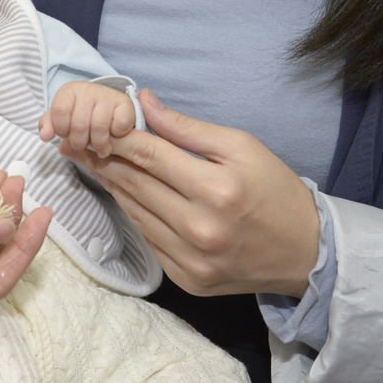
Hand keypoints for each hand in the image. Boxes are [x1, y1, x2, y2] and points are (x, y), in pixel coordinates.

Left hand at [39, 80, 136, 158]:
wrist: (110, 108)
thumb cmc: (81, 115)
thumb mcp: (62, 119)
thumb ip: (50, 126)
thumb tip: (45, 136)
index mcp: (69, 91)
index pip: (59, 111)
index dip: (61, 129)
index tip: (65, 134)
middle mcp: (89, 89)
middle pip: (78, 125)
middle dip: (79, 142)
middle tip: (83, 145)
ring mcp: (108, 95)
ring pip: (99, 128)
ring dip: (99, 145)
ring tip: (100, 149)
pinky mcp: (126, 104)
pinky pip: (119, 126)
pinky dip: (116, 137)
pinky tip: (114, 136)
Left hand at [67, 88, 318, 296]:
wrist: (307, 253)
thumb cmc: (276, 191)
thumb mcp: (242, 147)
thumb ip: (188, 128)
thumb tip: (145, 103)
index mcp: (217, 190)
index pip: (150, 157)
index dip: (117, 138)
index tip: (94, 124)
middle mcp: (201, 229)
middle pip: (135, 185)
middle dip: (103, 160)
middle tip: (76, 143)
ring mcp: (192, 260)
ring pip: (135, 213)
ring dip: (112, 186)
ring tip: (93, 164)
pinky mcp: (187, 280)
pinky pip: (149, 239)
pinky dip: (134, 214)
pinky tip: (125, 194)